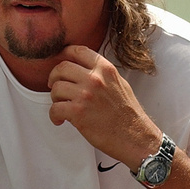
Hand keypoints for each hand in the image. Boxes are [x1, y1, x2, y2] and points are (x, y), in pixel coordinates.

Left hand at [47, 45, 159, 167]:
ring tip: (62, 106)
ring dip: (55, 98)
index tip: (58, 59)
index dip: (64, 54)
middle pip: (61, 68)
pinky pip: (54, 108)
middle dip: (54, 77)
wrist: (135, 137)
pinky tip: (60, 119)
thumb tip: (84, 70)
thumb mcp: (120, 84)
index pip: (78, 51)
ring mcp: (85, 95)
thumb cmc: (128, 115)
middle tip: (54, 86)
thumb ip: (102, 74)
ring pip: (56, 88)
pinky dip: (54, 115)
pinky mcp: (78, 112)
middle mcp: (95, 79)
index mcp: (105, 69)